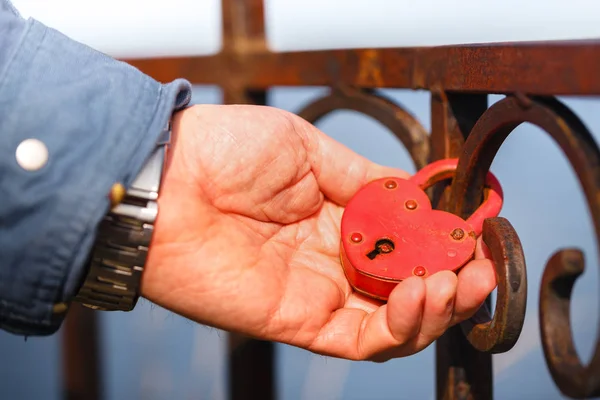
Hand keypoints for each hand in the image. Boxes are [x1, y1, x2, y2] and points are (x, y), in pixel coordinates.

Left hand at [141, 104, 495, 360]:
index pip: (403, 242)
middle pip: (405, 287)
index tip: (473, 232)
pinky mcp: (299, 322)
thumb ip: (362, 177)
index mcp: (335, 216)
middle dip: (452, 281)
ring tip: (459, 281)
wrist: (168, 178)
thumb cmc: (227, 151)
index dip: (441, 242)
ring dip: (437, 308)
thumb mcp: (308, 148)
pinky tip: (424, 294)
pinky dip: (401, 326)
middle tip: (480, 267)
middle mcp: (332, 259)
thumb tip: (412, 192)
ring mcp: (317, 293)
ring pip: (392, 321)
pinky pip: (361, 339)